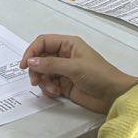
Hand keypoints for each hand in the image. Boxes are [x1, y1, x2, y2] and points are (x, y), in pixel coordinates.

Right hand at [21, 34, 137, 114]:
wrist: (113, 95)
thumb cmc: (98, 75)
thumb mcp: (74, 67)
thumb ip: (51, 64)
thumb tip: (30, 61)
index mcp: (68, 44)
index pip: (43, 42)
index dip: (31, 51)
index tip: (24, 65)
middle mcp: (64, 55)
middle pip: (40, 58)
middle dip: (36, 69)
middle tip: (35, 81)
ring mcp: (64, 70)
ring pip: (43, 73)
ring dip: (43, 81)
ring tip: (52, 89)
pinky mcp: (65, 85)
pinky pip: (49, 84)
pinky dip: (49, 89)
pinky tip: (56, 93)